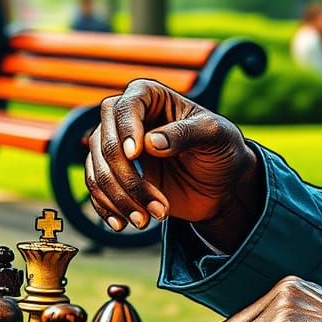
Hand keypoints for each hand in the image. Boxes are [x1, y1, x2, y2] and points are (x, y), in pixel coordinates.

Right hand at [85, 79, 260, 250]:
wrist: (223, 184)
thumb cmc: (222, 148)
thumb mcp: (215, 135)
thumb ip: (186, 133)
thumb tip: (150, 143)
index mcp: (151, 96)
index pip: (125, 106)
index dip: (126, 128)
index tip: (135, 154)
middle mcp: (128, 119)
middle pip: (104, 142)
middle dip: (124, 176)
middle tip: (154, 205)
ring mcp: (119, 148)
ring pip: (99, 170)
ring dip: (119, 199)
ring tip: (146, 221)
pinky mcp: (117, 175)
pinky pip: (98, 190)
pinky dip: (108, 208)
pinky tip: (124, 224)